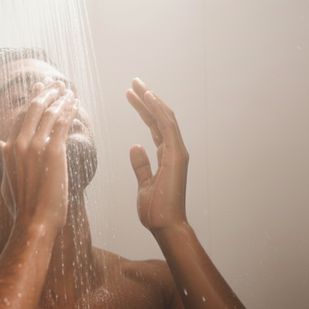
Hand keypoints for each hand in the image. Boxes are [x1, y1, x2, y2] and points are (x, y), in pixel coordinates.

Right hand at [0, 80, 79, 235]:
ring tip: (70, 91)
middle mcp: (19, 144)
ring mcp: (35, 147)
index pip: (21, 117)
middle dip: (46, 92)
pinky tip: (76, 103)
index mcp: (9, 150)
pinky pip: (62, 123)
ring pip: (49, 113)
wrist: (34, 222)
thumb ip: (5, 159)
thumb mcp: (7, 180)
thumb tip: (0, 144)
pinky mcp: (53, 151)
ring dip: (61, 99)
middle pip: (34, 109)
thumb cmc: (23, 207)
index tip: (40, 89)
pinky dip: (69, 110)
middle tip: (57, 84)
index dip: (32, 100)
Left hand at [126, 78, 189, 231]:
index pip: (154, 126)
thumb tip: (135, 147)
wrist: (165, 226)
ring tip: (136, 84)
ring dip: (150, 99)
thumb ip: (141, 166)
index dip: (143, 109)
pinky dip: (158, 110)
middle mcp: (174, 151)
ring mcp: (177, 152)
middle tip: (133, 82)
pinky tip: (148, 97)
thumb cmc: (156, 210)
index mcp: (166, 156)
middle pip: (160, 117)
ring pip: (165, 118)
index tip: (130, 95)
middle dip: (146, 99)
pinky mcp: (176, 156)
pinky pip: (167, 127)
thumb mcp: (144, 184)